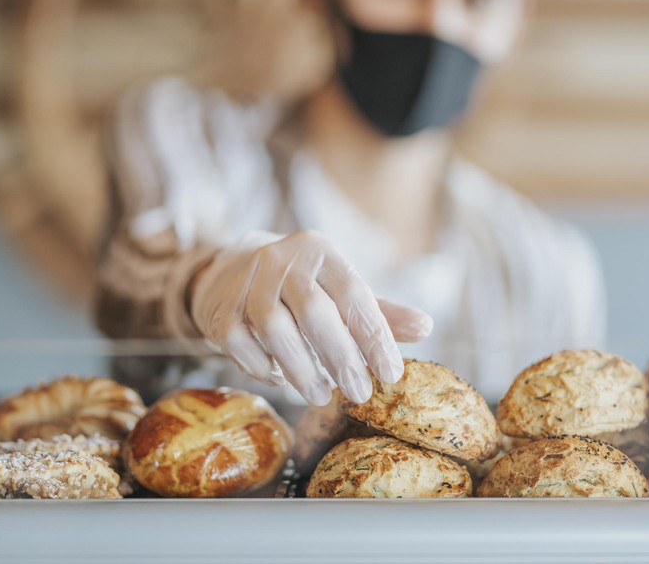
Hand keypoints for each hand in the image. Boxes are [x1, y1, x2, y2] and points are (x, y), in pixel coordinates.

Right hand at [190, 230, 432, 404]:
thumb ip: (380, 312)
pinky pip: (242, 344)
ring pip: (275, 330)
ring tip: (321, 396)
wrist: (231, 270)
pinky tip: (282, 379)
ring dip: (302, 370)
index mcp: (322, 251)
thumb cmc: (302, 287)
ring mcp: (248, 282)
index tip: (392, 374)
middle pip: (315, 313)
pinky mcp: (221, 309)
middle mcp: (283, 259)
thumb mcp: (341, 290)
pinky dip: (264, 368)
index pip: (354, 294)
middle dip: (341, 359)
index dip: (374, 336)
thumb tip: (426, 327)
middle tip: (359, 394)